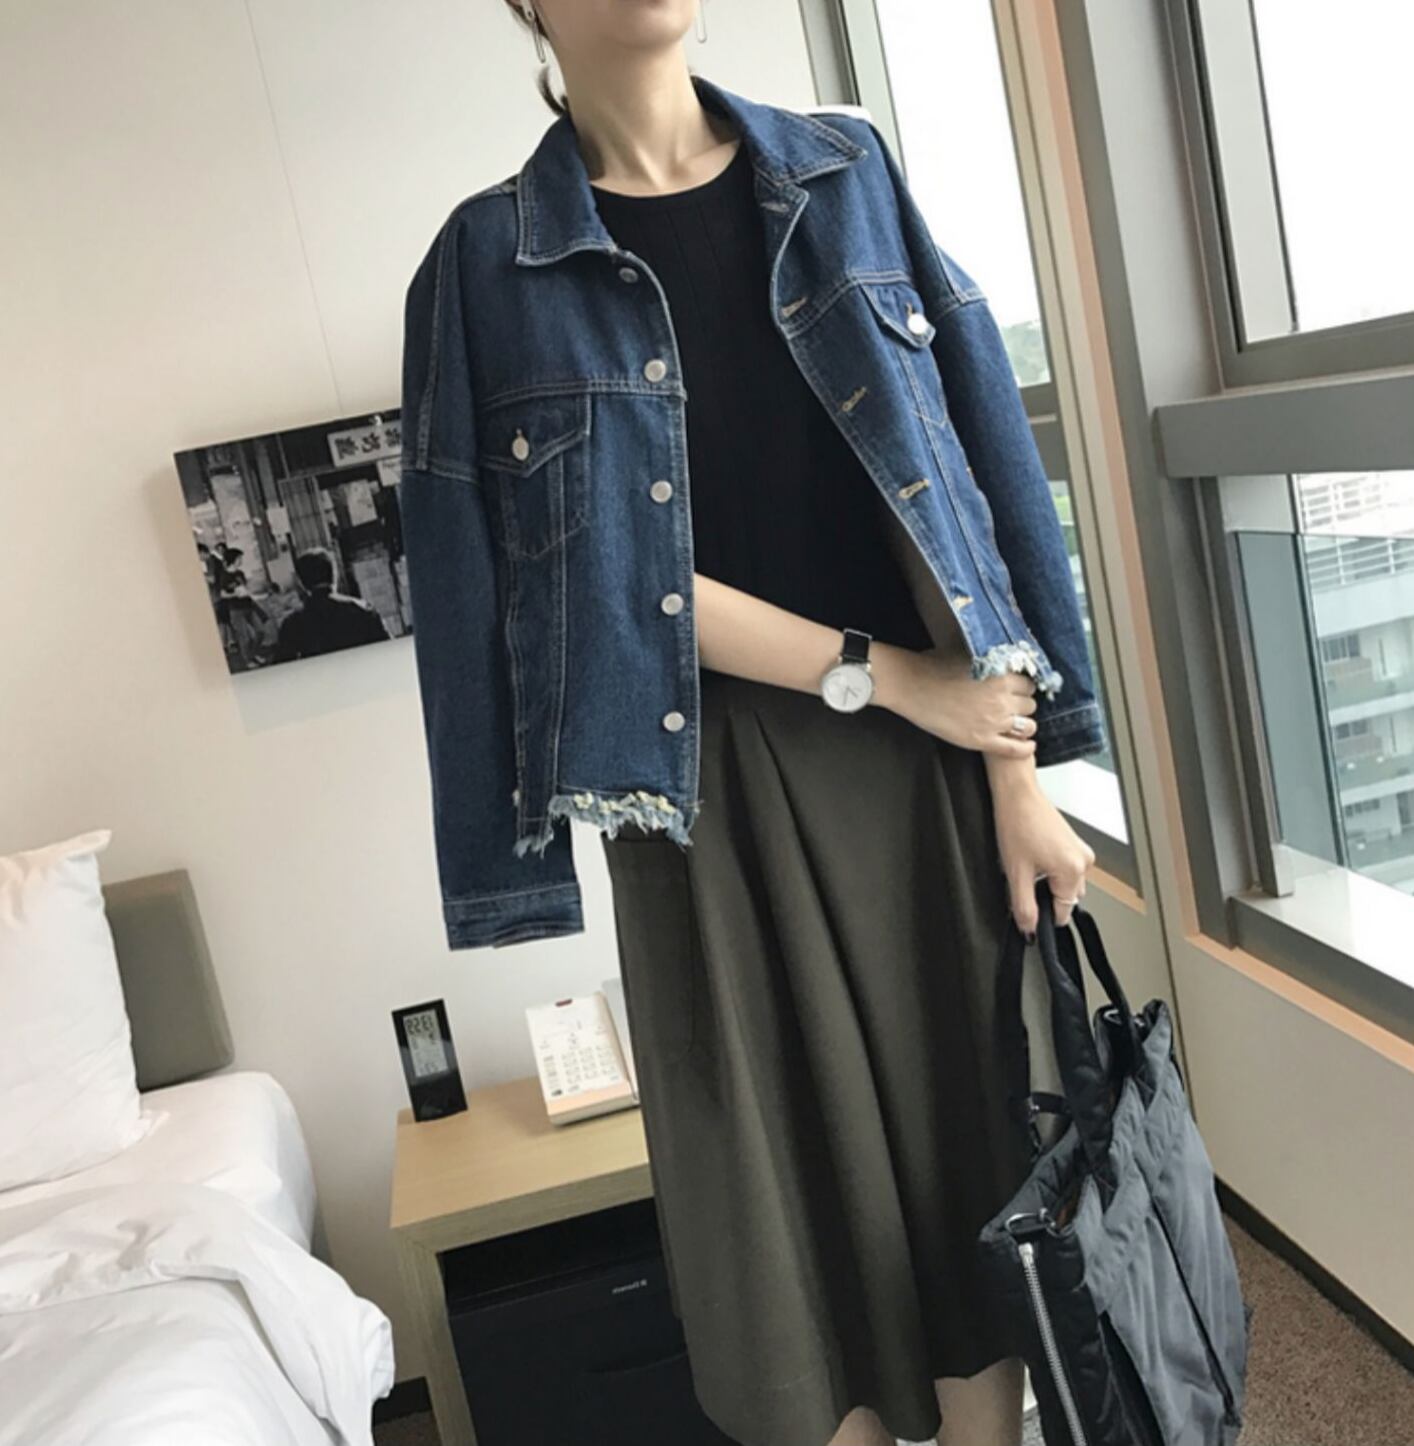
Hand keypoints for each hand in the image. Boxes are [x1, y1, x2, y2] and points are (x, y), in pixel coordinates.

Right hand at [872, 643, 1039, 758]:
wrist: (910, 685)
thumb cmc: (933, 666)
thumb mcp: (968, 653)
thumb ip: (991, 657)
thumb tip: (1004, 655)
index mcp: (1001, 675)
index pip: (1028, 684)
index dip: (1021, 687)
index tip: (1015, 689)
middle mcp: (1001, 699)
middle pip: (1030, 704)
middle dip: (1021, 704)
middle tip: (1009, 705)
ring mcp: (993, 721)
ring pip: (1027, 726)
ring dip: (1023, 723)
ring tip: (1014, 722)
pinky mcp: (981, 740)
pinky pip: (1015, 749)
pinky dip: (1024, 748)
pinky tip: (1027, 745)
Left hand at [986, 761, 1095, 932]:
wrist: (1017, 793)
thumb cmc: (1017, 822)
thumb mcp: (1016, 873)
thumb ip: (1023, 906)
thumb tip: (1029, 928)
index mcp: (1073, 871)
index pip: (1063, 912)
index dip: (1043, 916)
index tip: (1028, 912)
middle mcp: (1083, 861)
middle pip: (1066, 898)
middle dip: (1045, 897)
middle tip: (1023, 880)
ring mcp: (1081, 851)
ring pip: (1065, 883)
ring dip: (1048, 882)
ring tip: (1027, 864)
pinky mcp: (1074, 843)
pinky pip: (1065, 868)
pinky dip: (1050, 869)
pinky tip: (1033, 855)